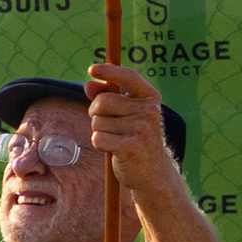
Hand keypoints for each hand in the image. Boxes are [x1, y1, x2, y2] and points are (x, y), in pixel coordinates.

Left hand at [83, 61, 178, 190]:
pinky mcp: (132, 146)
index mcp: (150, 98)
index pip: (129, 77)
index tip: (92, 69)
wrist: (152, 172)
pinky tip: (114, 150)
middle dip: (96, 114)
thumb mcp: (124, 114)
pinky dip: (99, 144)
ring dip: (99, 131)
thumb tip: (89, 84)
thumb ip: (106, 96)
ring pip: (97, 122)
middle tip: (110, 126)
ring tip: (117, 139)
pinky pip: (98, 137)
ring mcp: (143, 128)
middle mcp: (149, 110)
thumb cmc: (133, 137)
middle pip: (101, 101)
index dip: (109, 71)